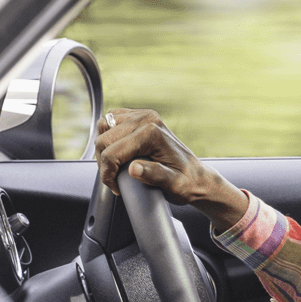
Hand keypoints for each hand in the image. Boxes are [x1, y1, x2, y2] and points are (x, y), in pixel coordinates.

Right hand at [95, 108, 248, 230]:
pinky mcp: (139, 117)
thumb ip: (153, 175)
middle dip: (104, 162)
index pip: (112, 152)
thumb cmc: (187, 182)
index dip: (108, 173)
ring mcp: (142, 115)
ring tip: (115, 167)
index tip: (115, 187)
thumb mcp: (173, 184)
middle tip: (114, 179)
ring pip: (104, 127)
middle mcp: (146, 119)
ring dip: (104, 149)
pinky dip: (108, 137)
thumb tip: (133, 169)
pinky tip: (117, 152)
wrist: (196, 177)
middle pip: (104, 139)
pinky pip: (111, 121)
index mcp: (152, 133)